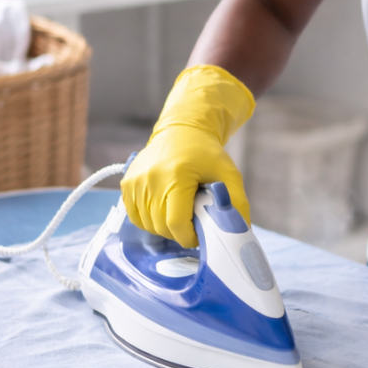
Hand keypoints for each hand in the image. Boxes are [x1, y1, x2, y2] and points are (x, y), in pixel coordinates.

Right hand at [120, 65, 254, 247]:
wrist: (182, 130)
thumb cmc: (206, 153)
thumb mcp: (229, 174)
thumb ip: (237, 203)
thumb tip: (240, 231)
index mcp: (176, 176)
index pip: (176, 223)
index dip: (189, 237)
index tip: (199, 234)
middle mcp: (151, 179)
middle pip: (162, 227)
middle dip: (179, 232)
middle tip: (192, 221)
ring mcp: (135, 181)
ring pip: (148, 225)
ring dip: (164, 227)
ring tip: (179, 212)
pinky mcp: (127, 183)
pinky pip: (136, 216)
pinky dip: (150, 220)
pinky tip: (164, 209)